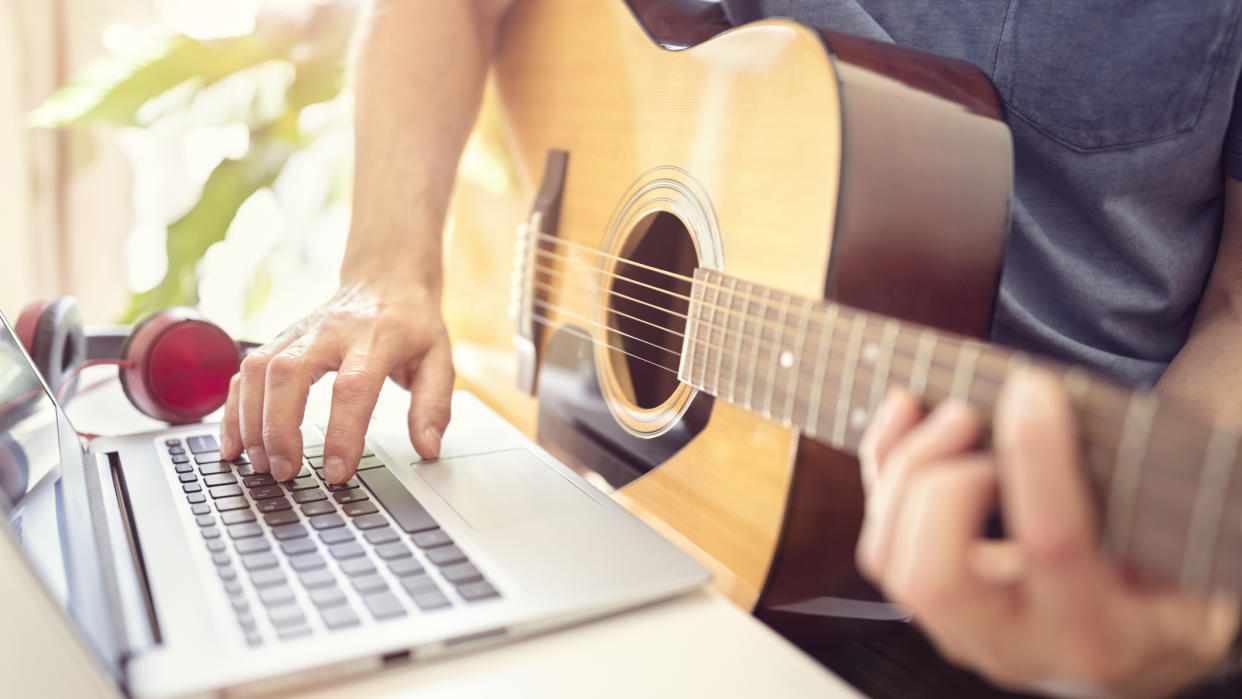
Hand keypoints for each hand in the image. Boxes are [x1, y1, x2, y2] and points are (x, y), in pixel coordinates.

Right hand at [217, 280, 452, 483]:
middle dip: (280, 428)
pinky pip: (244, 372)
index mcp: (377, 337)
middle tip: (286, 472)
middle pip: (289, 374)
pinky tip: (235, 444)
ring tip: (262, 464)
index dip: (342, 432)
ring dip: (252, 421)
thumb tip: (427, 449)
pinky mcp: (278, 339)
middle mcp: (331, 331)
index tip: (338, 472)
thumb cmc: (411, 324)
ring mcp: (299, 332)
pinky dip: (234, 409)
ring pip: (258, 370)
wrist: (386, 277)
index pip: (353, 386)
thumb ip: (434, 405)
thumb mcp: (439, 360)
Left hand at [856, 370, 1238, 697]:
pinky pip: (879, 541)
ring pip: (890, 559)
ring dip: (907, 468)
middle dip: (942, 480)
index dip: (1035, 457)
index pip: (1052, 544)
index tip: (1033, 389)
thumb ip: (1129, 495)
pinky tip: (906, 410)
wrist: (1142, 645)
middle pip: (935, 575)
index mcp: (1100, 633)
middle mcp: (1018, 647)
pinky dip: (884, 467)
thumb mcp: (1177, 546)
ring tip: (956, 412)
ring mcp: (963, 632)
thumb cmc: (1167, 584)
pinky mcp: (930, 606)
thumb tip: (1057, 412)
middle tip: (976, 419)